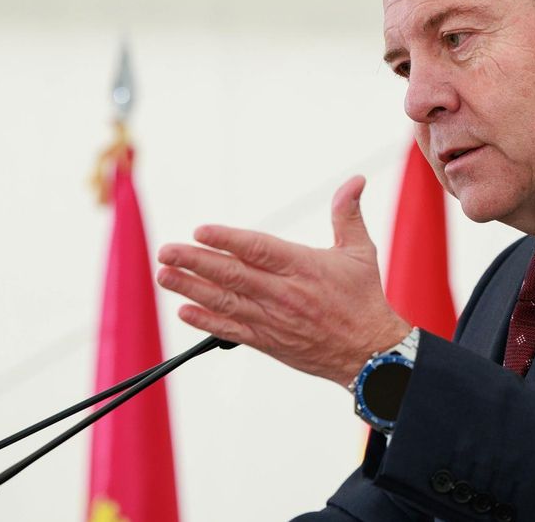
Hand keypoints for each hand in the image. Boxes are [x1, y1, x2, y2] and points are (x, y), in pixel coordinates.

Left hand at [156, 175, 411, 385]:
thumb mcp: (360, 252)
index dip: (227, 240)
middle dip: (195, 262)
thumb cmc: (363, 300)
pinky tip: (185, 311)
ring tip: (166, 275)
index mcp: (303, 267)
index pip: (258, 249)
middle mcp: (284, 294)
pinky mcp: (268, 342)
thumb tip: (355, 180)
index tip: (200, 231)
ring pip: (225, 302)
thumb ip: (348, 214)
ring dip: (191, 288)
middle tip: (167, 251)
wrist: (369, 354)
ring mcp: (273, 319)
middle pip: (232, 275)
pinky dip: (206, 321)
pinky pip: (230, 331)